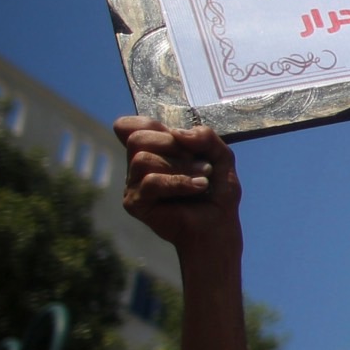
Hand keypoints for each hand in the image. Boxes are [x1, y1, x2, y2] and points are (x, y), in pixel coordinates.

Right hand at [115, 117, 242, 252]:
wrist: (218, 225)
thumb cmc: (217, 191)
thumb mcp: (220, 155)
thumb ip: (205, 136)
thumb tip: (176, 133)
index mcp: (153, 149)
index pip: (128, 126)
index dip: (148, 125)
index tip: (177, 139)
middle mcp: (138, 165)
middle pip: (137, 138)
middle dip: (172, 146)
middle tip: (200, 163)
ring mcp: (134, 184)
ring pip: (143, 160)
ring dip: (180, 167)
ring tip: (203, 179)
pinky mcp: (135, 203)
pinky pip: (150, 182)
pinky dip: (179, 183)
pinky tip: (198, 188)